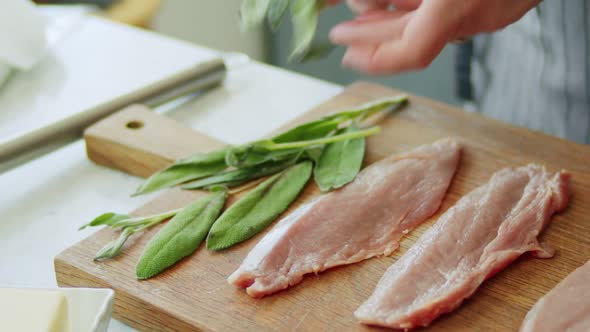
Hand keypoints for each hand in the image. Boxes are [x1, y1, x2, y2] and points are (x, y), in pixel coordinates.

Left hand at [328, 0, 539, 73]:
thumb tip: (358, 3)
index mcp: (459, 6)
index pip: (413, 52)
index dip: (377, 59)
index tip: (349, 54)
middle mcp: (481, 14)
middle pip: (417, 40)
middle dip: (374, 36)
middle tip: (343, 33)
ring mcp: (495, 8)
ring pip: (433, 25)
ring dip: (394, 21)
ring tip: (362, 14)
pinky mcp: (501, 1)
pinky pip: (452, 13)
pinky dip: (422, 9)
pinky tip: (399, 1)